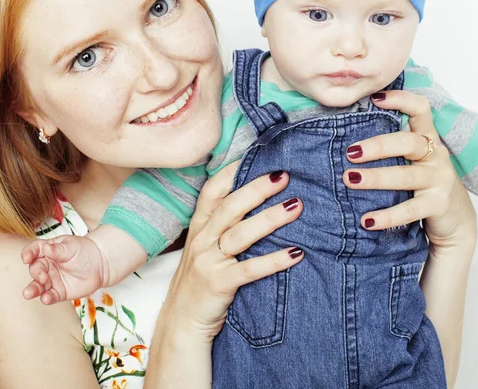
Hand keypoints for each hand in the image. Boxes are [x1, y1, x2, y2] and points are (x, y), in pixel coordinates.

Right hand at [21, 235, 104, 303]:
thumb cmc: (84, 251)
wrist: (100, 265)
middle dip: (36, 273)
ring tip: (28, 294)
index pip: (34, 250)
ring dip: (33, 290)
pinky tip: (46, 299)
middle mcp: (46, 266)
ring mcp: (51, 280)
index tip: (26, 258)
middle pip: (35, 269)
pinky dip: (46, 298)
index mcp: (47, 250)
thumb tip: (45, 247)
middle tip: (42, 277)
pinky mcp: (58, 292)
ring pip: (38, 286)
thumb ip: (57, 250)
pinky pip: (50, 296)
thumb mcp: (71, 247)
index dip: (28, 254)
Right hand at [160, 163, 304, 340]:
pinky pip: (249, 269)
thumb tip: (257, 201)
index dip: (232, 172)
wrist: (182, 322)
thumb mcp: (205, 247)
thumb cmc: (200, 280)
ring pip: (240, 233)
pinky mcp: (218, 284)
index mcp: (200, 226)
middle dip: (257, 189)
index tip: (255, 156)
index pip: (213, 191)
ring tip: (296, 206)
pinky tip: (296, 253)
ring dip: (269, 218)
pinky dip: (273, 261)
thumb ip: (223, 225)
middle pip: (230, 207)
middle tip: (284, 176)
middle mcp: (202, 239)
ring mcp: (208, 261)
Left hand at [344, 90, 476, 248]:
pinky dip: (387, 216)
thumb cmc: (421, 183)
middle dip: (378, 146)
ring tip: (349, 179)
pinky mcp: (438, 205)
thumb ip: (389, 146)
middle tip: (350, 152)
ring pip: (406, 175)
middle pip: (408, 142)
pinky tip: (367, 220)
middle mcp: (435, 155)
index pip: (420, 110)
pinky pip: (410, 210)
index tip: (375, 99)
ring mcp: (439, 180)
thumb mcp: (409, 160)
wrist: (455, 219)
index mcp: (426, 139)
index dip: (401, 100)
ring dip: (376, 177)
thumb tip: (343, 135)